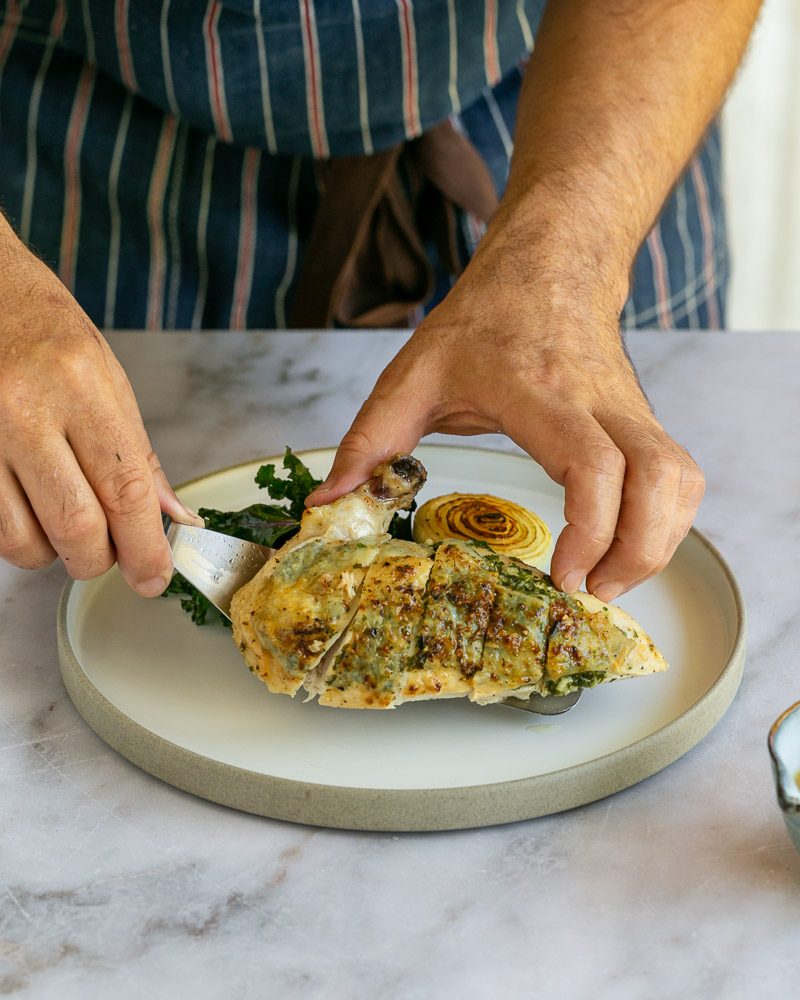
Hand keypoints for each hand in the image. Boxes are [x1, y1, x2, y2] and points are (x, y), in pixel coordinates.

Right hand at [0, 228, 201, 593]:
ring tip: (66, 524)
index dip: (146, 547)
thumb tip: (170, 515)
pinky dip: (18, 534)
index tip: (155, 577)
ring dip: (53, 553)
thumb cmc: (39, 323)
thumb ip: (136, 451)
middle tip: (111, 557)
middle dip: (100, 561)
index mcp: (80, 384)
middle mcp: (25, 409)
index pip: (126, 489)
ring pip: (23, 540)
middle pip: (76, 526)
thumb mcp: (104, 374)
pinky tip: (30, 507)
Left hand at [306, 258, 703, 600]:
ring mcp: (631, 407)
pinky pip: (679, 475)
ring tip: (607, 579)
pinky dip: (667, 520)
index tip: (564, 575)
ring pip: (680, 479)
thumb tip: (327, 506)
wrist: (551, 263)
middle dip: (637, 552)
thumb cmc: (483, 317)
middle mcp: (598, 400)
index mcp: (539, 391)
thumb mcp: (412, 373)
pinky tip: (626, 544)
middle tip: (589, 593)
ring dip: (659, 541)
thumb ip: (369, 442)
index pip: (592, 462)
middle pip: (657, 478)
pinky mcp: (644, 418)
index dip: (592, 527)